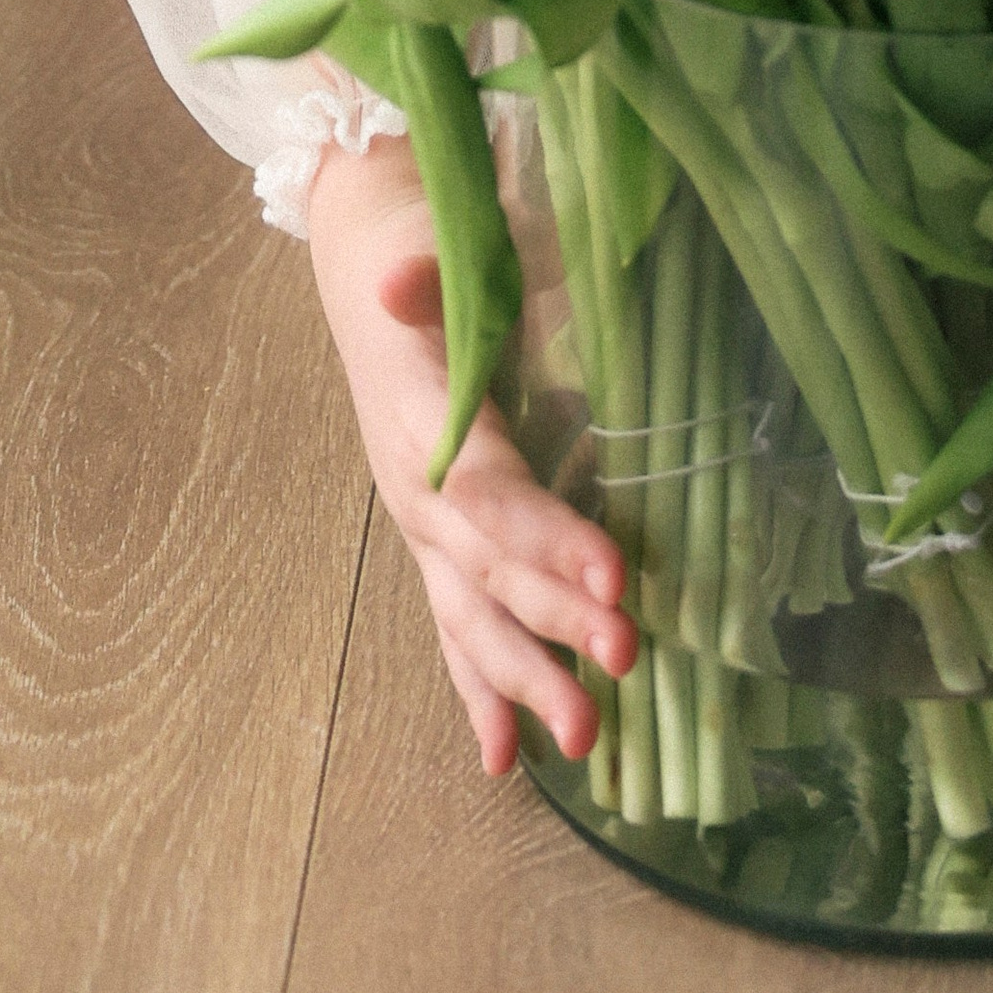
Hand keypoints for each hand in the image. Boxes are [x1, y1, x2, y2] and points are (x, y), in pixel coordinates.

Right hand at [306, 130, 636, 778]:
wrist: (370, 250)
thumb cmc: (420, 238)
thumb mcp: (431, 238)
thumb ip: (423, 274)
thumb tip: (397, 282)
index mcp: (425, 419)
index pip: (492, 496)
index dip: (548, 540)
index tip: (615, 578)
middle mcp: (416, 485)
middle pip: (488, 570)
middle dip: (554, 625)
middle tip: (622, 664)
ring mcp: (421, 521)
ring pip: (471, 615)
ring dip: (524, 677)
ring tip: (583, 740)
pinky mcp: (435, 538)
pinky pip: (455, 622)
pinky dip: (480, 687)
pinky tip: (507, 754)